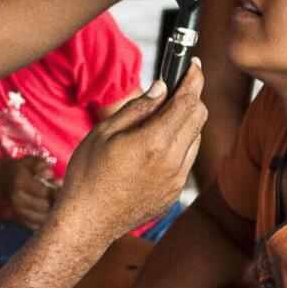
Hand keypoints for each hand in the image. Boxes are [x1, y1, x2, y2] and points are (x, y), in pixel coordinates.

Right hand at [3, 156, 58, 227]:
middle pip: (45, 207)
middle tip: (60, 195)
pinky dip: (47, 220)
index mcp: (20, 182)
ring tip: (55, 202)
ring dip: (53, 212)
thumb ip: (41, 165)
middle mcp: (17, 199)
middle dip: (56, 201)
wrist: (5, 180)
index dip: (57, 190)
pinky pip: (39, 226)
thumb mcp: (31, 161)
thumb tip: (49, 174)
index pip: (44, 192)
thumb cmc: (24, 169)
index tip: (60, 186)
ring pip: (43, 219)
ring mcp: (18, 212)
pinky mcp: (21, 220)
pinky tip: (49, 211)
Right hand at [54, 60, 205, 246]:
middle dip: (192, 97)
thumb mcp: (104, 132)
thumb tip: (161, 88)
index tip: (194, 65)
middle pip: (199, 118)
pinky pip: (186, 161)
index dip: (194, 79)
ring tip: (160, 119)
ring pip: (195, 139)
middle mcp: (172, 162)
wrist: (87, 222)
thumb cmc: (88, 174)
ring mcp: (176, 181)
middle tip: (178, 87)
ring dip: (185, 123)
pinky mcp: (173, 194)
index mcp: (154, 142)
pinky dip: (179, 146)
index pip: (188, 101)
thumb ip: (137, 108)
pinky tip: (155, 147)